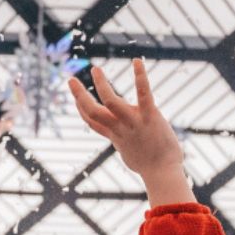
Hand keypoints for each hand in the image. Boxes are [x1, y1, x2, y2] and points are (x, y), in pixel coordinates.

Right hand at [69, 61, 192, 205]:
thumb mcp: (131, 154)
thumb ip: (126, 143)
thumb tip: (125, 144)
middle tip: (70, 80)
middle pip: (93, 112)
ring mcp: (133, 122)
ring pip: (111, 102)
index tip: (76, 98)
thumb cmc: (152, 166)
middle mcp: (120, 128)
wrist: (163, 173)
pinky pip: (143, 94)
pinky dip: (140, 77)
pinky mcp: (150, 116)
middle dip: (79, 96)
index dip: (81, 109)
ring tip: (95, 70)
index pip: (92, 122)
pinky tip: (136, 62)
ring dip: (101, 85)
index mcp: (116, 136)